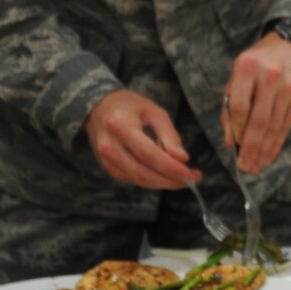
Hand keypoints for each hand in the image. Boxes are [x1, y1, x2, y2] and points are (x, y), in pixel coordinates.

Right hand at [84, 89, 200, 188]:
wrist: (98, 108)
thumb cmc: (130, 106)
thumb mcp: (154, 111)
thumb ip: (169, 135)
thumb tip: (182, 159)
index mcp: (121, 127)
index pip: (149, 155)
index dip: (172, 168)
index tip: (191, 174)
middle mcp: (109, 147)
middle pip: (143, 173)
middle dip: (170, 180)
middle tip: (192, 179)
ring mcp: (106, 160)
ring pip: (139, 180)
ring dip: (163, 183)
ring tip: (183, 178)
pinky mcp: (108, 168)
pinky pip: (133, 179)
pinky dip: (152, 180)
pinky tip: (165, 175)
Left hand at [222, 32, 290, 174]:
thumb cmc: (259, 61)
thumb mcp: (238, 74)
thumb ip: (230, 104)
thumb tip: (230, 139)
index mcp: (248, 66)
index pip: (239, 106)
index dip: (235, 130)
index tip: (233, 148)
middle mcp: (271, 75)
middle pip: (259, 120)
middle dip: (251, 148)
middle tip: (245, 167)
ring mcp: (290, 86)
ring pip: (275, 126)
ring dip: (264, 150)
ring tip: (256, 166)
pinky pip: (287, 124)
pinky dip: (278, 142)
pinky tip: (270, 154)